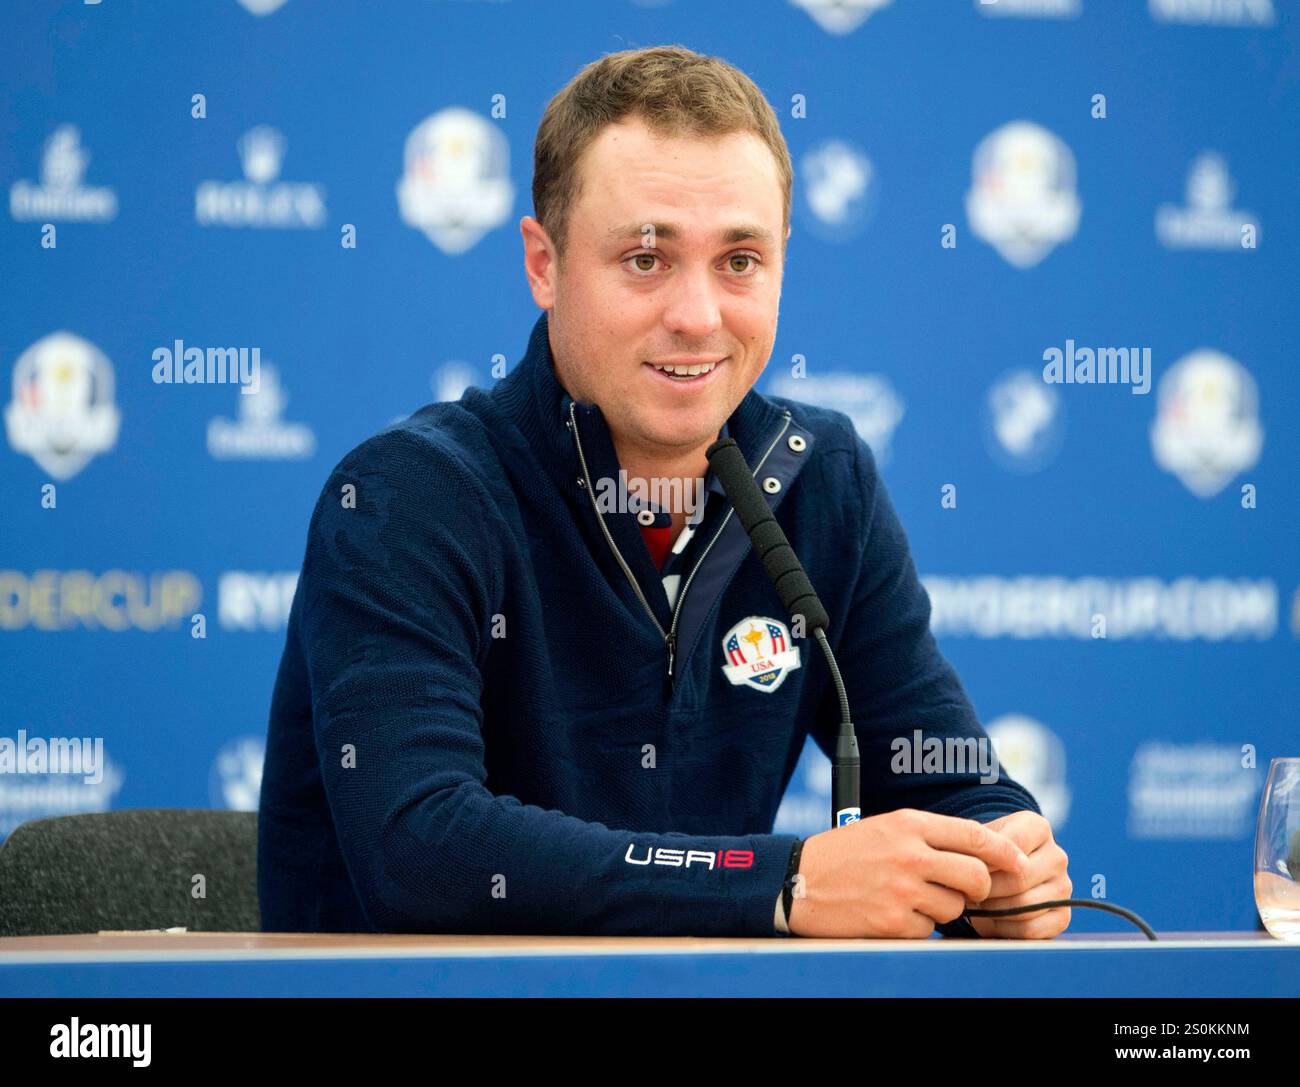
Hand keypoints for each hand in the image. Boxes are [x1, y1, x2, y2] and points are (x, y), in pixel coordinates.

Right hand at [787, 808, 1030, 937]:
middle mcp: (910, 854)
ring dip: (941, 908)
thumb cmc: (845, 854)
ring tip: (909, 897)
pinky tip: (892, 912)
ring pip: (954, 907)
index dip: (1005, 852)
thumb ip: (929, 836)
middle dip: (980, 888)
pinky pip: (929, 929)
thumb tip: (981, 854)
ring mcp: (902, 890)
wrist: (798, 880)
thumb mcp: (886, 828)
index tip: (1020, 862)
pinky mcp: (894, 922)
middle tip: (969, 890)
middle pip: (976, 876)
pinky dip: (917, 926)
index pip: (974, 835)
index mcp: (909, 823)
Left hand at [965, 810, 1070, 938]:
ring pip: (1024, 906)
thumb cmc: (985, 854)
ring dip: (993, 910)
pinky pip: (1030, 930)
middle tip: (967, 892)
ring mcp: (1063, 887)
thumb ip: (976, 845)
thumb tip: (972, 866)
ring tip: (977, 905)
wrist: (999, 876)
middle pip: (1019, 879)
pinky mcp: (1062, 917)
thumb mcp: (980, 839)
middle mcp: (1057, 856)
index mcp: (1038, 828)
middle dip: (987, 890)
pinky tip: (991, 921)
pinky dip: (1005, 929)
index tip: (965, 869)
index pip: (1013, 844)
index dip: (985, 862)